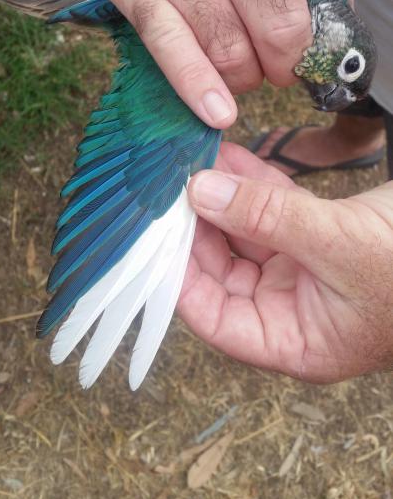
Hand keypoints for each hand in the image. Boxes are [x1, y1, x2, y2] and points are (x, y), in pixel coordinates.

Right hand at [46, 0, 351, 127]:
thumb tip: (322, 16)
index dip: (325, 31)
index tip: (313, 48)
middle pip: (281, 24)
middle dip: (288, 63)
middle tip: (278, 66)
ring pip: (231, 47)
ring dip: (246, 78)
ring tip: (241, 71)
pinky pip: (173, 49)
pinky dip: (199, 88)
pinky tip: (218, 112)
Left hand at [178, 142, 392, 381]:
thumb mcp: (340, 246)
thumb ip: (269, 219)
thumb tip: (201, 194)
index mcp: (296, 342)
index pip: (217, 319)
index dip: (181, 280)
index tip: (157, 236)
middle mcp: (291, 312)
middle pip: (223, 272)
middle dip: (198, 228)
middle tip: (168, 187)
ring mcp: (300, 273)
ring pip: (242, 235)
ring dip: (219, 199)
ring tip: (191, 162)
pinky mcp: (312, 238)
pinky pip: (269, 211)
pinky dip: (249, 185)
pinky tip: (227, 156)